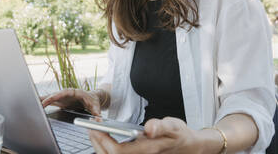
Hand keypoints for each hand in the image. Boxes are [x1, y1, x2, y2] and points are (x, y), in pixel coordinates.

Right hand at [40, 88, 100, 115]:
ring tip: (33, 102)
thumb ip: (97, 113)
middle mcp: (67, 93)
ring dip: (42, 100)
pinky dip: (43, 102)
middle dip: (46, 98)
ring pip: (51, 97)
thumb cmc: (93, 101)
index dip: (56, 95)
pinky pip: (50, 101)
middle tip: (37, 102)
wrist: (92, 98)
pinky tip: (36, 104)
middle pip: (55, 94)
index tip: (50, 99)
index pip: (64, 92)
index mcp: (75, 92)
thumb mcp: (96, 107)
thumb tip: (99, 120)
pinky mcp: (60, 101)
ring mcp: (62, 96)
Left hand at [89, 117, 204, 153]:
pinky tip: (104, 136)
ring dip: (99, 145)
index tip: (96, 127)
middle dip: (96, 142)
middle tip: (89, 126)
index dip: (103, 141)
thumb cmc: (179, 135)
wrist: (188, 146)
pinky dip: (105, 147)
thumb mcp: (174, 126)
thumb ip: (161, 126)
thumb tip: (150, 128)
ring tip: (93, 129)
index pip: (118, 152)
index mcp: (147, 150)